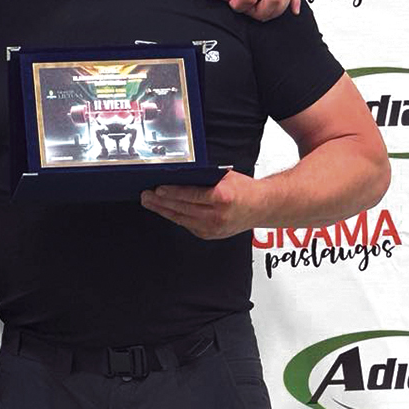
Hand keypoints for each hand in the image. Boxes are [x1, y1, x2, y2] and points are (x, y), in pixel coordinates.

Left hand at [141, 170, 259, 239]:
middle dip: (161, 202)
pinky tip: (165, 211)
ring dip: (163, 211)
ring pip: (182, 219)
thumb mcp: (225, 177)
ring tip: (150, 203)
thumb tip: (179, 174)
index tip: (158, 189)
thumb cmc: (244, 189)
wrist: (261, 207)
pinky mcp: (210, 234)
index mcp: (221, 197)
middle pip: (182, 209)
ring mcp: (213, 228)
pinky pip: (187, 225)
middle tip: (146, 196)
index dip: (171, 193)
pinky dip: (175, 217)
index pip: (190, 195)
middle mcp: (217, 215)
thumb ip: (204, 177)